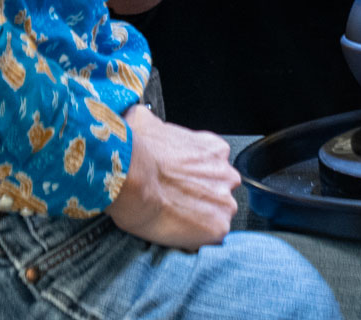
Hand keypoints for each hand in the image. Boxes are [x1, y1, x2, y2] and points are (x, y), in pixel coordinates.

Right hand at [105, 105, 238, 249]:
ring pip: (216, 216)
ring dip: (200, 220)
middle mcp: (226, 174)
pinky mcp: (217, 229)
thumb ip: (155, 123)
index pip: (213, 166)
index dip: (195, 177)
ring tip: (172, 221)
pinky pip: (208, 240)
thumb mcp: (145, 121)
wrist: (134, 177)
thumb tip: (141, 120)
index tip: (180, 183)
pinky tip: (175, 235)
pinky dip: (194, 240)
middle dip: (201, 199)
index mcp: (214, 149)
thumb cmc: (138, 151)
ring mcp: (224, 203)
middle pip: (219, 192)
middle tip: (176, 203)